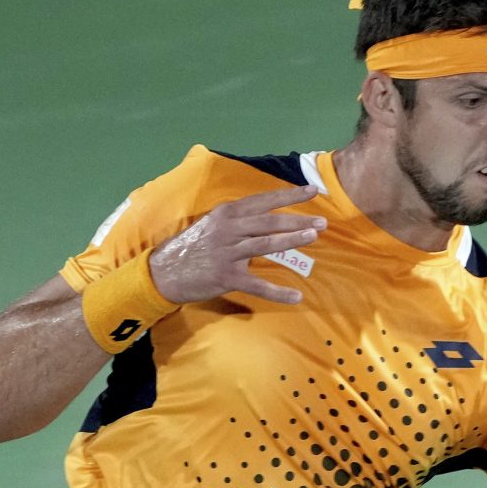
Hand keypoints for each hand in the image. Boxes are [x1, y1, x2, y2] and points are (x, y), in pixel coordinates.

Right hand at [147, 187, 325, 306]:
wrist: (164, 272)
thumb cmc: (193, 248)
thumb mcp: (213, 224)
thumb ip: (238, 220)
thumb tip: (266, 216)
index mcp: (227, 213)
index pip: (263, 201)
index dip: (289, 195)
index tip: (312, 191)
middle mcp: (228, 229)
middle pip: (269, 221)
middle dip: (297, 220)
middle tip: (322, 222)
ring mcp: (227, 253)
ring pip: (265, 244)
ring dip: (291, 240)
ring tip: (313, 237)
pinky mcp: (226, 277)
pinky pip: (257, 285)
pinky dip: (277, 291)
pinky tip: (296, 296)